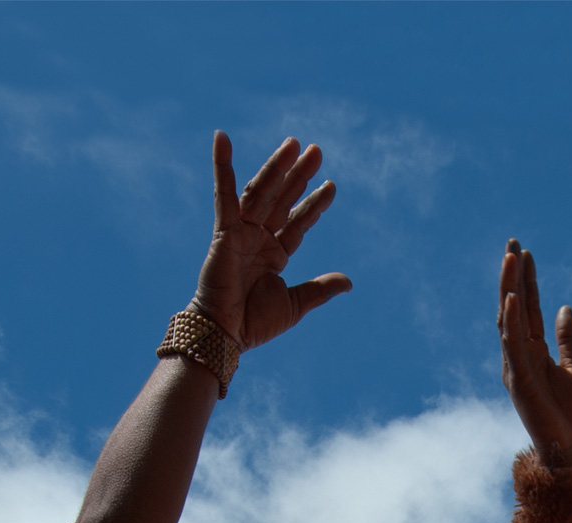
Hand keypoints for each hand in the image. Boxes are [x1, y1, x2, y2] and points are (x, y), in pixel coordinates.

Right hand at [192, 132, 350, 350]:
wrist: (227, 333)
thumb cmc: (255, 323)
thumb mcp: (295, 303)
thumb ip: (320, 289)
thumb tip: (349, 281)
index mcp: (274, 254)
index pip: (298, 222)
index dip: (314, 204)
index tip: (331, 185)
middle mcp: (257, 239)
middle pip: (282, 199)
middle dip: (299, 175)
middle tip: (317, 150)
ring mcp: (240, 233)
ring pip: (261, 192)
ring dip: (276, 167)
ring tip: (295, 144)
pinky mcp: (223, 231)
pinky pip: (223, 194)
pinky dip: (222, 166)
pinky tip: (222, 139)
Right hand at [499, 239, 571, 469]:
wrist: (569, 445)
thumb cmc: (570, 413)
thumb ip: (567, 339)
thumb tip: (564, 308)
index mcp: (533, 350)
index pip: (527, 307)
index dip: (526, 280)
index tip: (525, 251)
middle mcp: (519, 354)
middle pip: (513, 307)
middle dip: (512, 275)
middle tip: (513, 243)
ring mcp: (516, 366)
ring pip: (508, 320)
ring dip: (509, 289)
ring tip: (510, 260)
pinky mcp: (518, 380)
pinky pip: (512, 346)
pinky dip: (511, 322)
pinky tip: (511, 299)